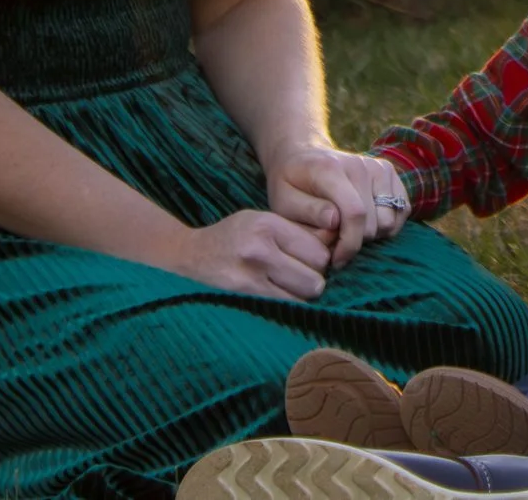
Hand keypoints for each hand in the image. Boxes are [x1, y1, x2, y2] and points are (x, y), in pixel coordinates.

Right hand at [166, 209, 335, 299]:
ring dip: (304, 292)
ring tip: (290, 285)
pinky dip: (291, 305)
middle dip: (315, 277)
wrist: (189, 255)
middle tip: (301, 275)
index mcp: (268, 224)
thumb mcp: (262, 220)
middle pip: (317, 273)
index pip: (319, 247)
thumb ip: (297, 231)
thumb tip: (337, 241)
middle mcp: (261, 248)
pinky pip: (288, 307)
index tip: (312, 260)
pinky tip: (281, 297)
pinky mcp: (245, 297)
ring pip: (306, 292)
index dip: (321, 257)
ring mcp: (251, 275)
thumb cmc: (234, 236)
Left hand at [264, 143, 409, 266]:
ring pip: (390, 220)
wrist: (302, 155)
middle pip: (374, 222)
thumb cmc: (290, 184)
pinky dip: (387, 225)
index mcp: (332, 170)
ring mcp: (378, 167)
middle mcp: (361, 165)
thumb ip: (307, 211)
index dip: (348, 244)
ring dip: (372, 235)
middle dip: (356, 243)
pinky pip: (402, 210)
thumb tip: (334, 221)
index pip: (355, 213)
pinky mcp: (389, 172)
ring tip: (349, 233)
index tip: (335, 261)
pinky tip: (365, 224)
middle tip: (337, 247)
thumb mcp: (283, 200)